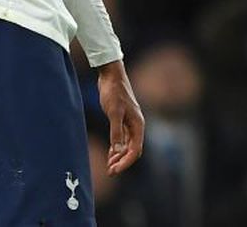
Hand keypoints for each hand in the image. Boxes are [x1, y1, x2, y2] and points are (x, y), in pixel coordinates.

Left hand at [97, 60, 144, 174]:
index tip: (114, 171)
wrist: (111, 76)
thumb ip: (117, 132)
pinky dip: (117, 148)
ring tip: (109, 166)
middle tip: (110, 172)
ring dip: (119, 157)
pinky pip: (123, 139)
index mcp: (138, 124)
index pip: (135, 150)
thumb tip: (118, 151)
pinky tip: (110, 154)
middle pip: (133, 150)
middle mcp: (136, 125)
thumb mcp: (114, 112)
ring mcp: (129, 123)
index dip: (125, 162)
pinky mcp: (122, 119)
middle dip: (122, 162)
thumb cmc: (114, 92)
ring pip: (128, 145)